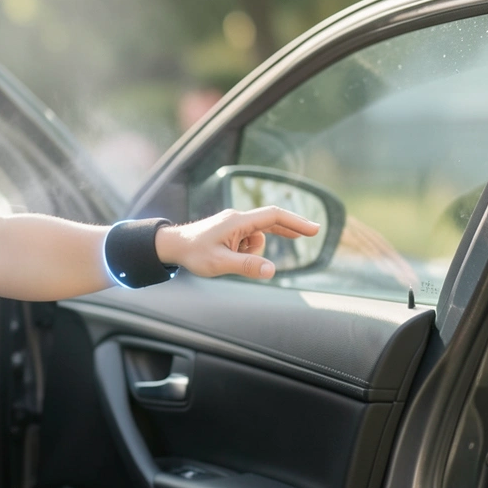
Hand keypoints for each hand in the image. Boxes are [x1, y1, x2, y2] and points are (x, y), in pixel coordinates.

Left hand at [156, 207, 319, 279]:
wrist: (173, 245)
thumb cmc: (194, 253)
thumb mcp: (220, 263)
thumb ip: (246, 266)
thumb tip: (271, 270)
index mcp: (238, 222)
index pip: (273, 216)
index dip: (295, 222)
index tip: (314, 229)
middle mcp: (238, 219)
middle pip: (272, 221)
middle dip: (290, 229)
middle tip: (313, 233)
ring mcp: (234, 224)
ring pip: (258, 238)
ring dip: (253, 251)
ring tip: (227, 259)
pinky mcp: (231, 230)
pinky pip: (249, 240)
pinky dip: (247, 250)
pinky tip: (231, 257)